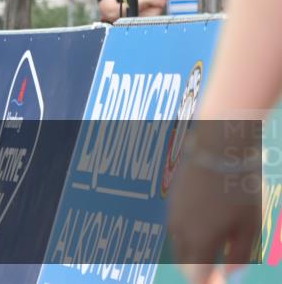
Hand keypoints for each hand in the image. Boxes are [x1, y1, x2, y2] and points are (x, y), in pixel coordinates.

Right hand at [167, 127, 261, 282]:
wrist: (219, 150)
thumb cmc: (239, 188)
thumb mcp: (248, 226)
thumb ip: (239, 255)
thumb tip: (229, 275)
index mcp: (200, 240)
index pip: (197, 276)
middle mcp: (181, 230)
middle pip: (185, 264)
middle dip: (199, 272)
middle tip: (217, 273)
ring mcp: (173, 214)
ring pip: (179, 246)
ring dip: (193, 254)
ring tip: (213, 251)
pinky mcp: (173, 202)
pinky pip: (177, 229)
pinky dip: (188, 238)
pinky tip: (205, 229)